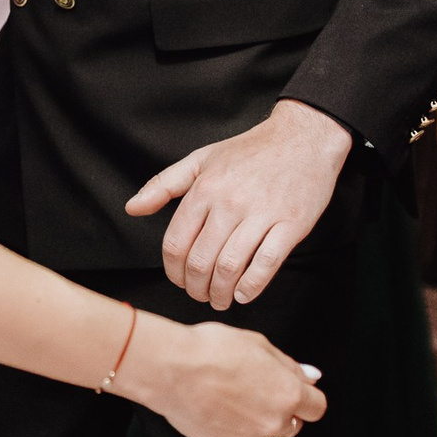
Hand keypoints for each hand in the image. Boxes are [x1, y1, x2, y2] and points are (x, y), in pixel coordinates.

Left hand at [125, 99, 352, 309]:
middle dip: (195, 288)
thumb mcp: (202, 159)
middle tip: (200, 295)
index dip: (173, 271)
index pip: (176, 244)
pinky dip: (251, 286)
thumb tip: (133, 208)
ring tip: (220, 299)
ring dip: (220, 293)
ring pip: (230, 267)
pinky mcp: (291, 224)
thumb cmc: (251, 150)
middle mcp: (229, 203)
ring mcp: (261, 214)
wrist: (303, 136)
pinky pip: (266, 264)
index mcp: (205, 189)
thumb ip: (164, 184)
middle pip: (200, 261)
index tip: (179, 280)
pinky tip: (243, 294)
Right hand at [126, 317, 328, 436]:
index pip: (317, 408)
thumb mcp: (259, 344)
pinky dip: (228, 428)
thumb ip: (289, 366)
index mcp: (288, 394)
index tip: (296, 392)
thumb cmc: (212, 350)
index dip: (307, 398)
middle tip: (258, 391)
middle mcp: (272, 422)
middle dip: (282, 411)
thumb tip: (311, 377)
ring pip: (263, 436)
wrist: (171, 368)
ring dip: (256, 422)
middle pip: (292, 426)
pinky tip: (213, 407)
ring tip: (232, 399)